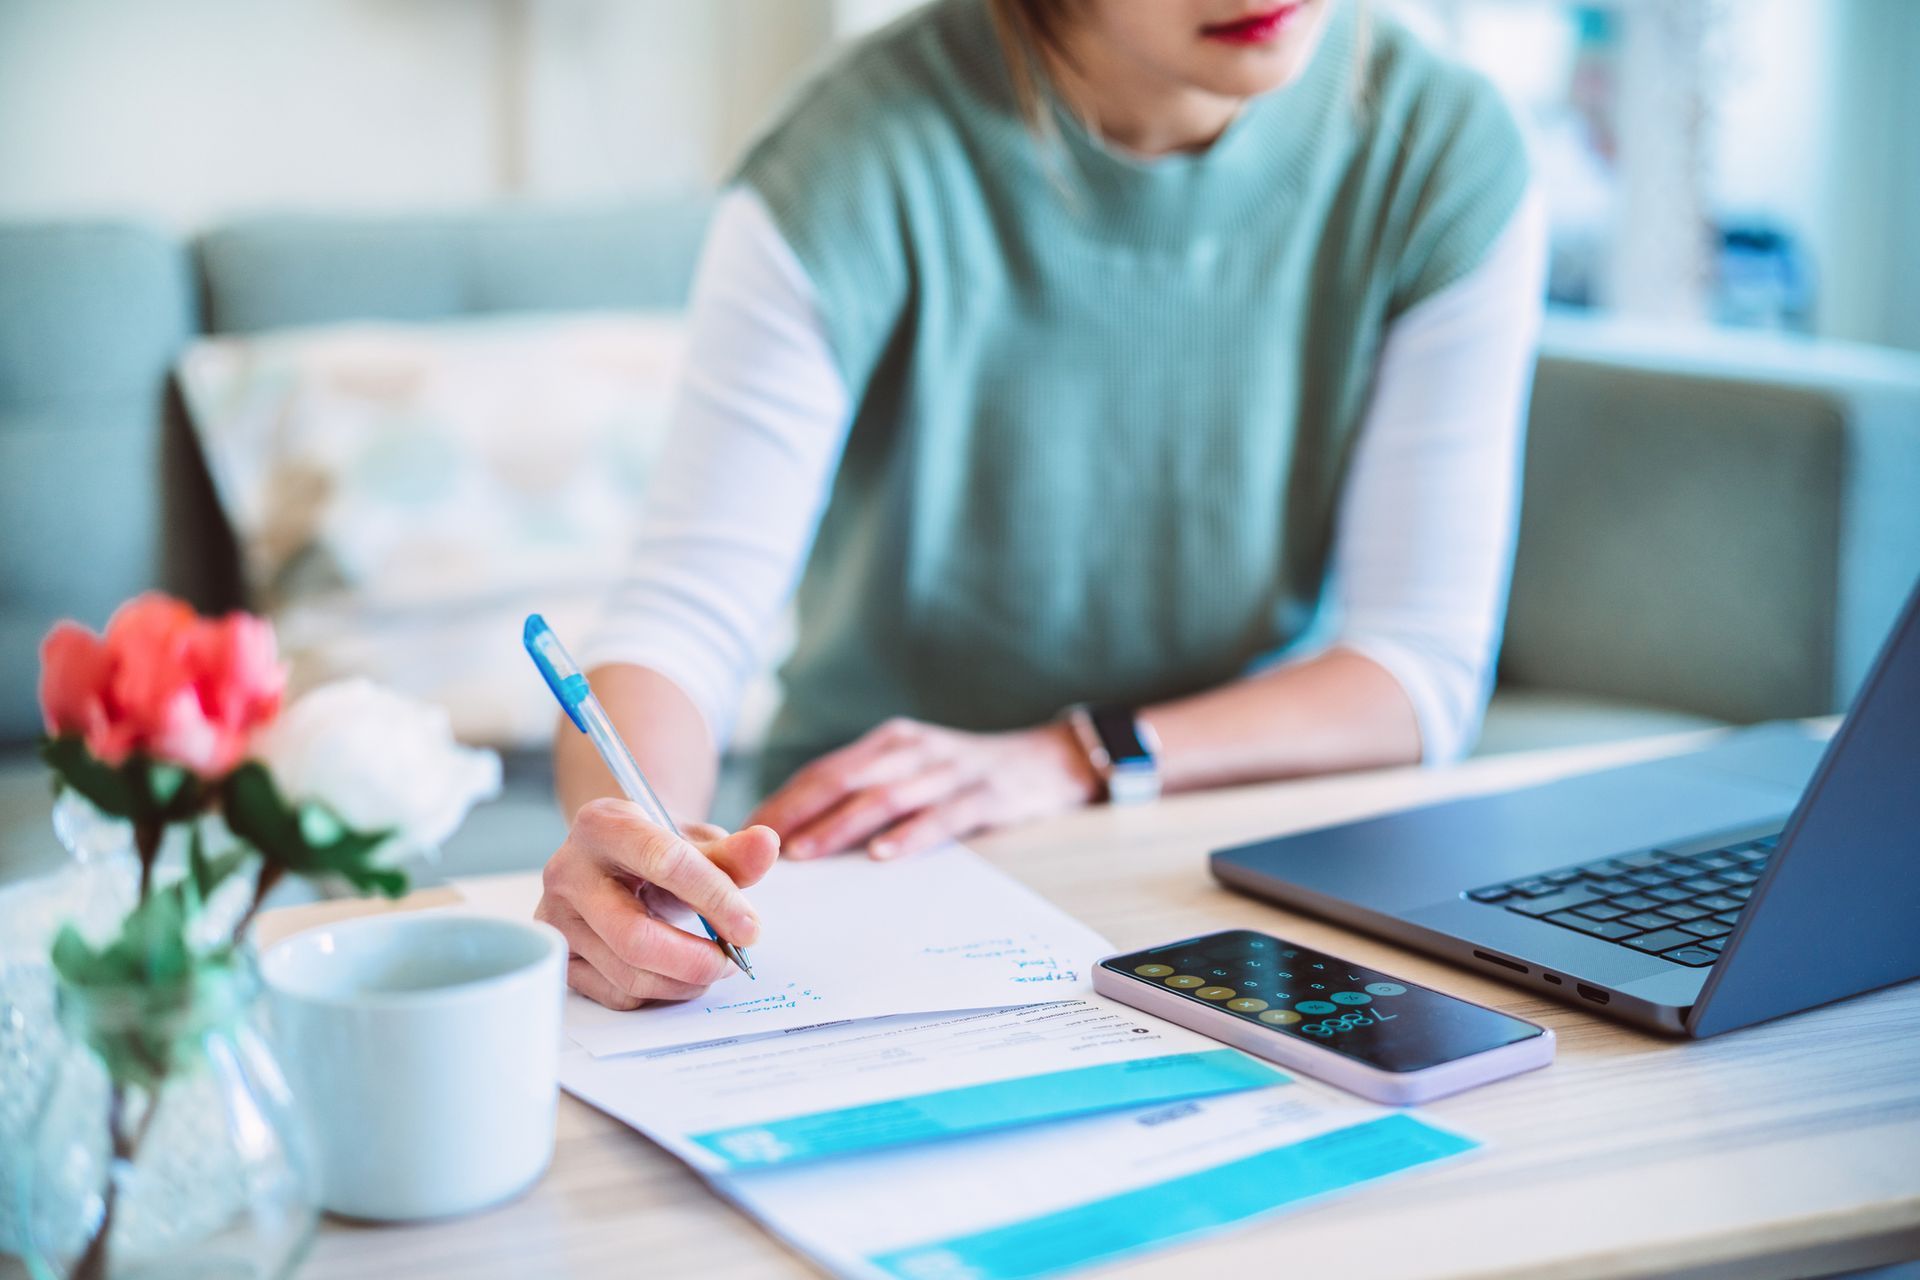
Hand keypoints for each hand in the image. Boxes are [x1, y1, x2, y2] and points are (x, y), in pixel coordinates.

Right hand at [536, 799, 778, 1009]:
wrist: (615, 860)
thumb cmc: (657, 848)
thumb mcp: (694, 839)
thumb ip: (731, 851)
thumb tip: (767, 845)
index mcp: (601, 825)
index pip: (665, 863)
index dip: (716, 898)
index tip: (751, 927)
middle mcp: (567, 872)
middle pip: (635, 936)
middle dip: (696, 959)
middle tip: (732, 960)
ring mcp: (557, 920)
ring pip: (628, 973)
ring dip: (684, 981)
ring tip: (713, 964)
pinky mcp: (561, 958)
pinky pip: (617, 994)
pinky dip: (660, 993)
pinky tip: (679, 973)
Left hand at [747, 718, 1098, 861]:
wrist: (1050, 759)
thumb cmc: (968, 775)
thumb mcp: (914, 770)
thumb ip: (867, 791)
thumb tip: (801, 836)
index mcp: (888, 743)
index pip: (823, 771)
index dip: (781, 801)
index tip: (741, 832)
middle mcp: (912, 749)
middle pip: (842, 779)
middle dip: (796, 813)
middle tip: (757, 846)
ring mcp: (950, 770)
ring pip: (884, 796)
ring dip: (840, 826)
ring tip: (805, 854)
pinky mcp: (985, 794)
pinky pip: (942, 816)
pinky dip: (910, 835)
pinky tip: (883, 856)